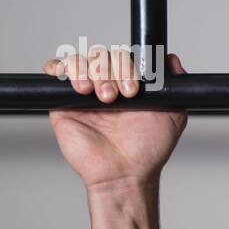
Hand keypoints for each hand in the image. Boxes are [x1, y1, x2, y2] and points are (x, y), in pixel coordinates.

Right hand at [41, 47, 188, 191]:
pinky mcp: (63, 102)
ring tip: (100, 97)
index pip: (123, 57)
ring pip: (80, 60)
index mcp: (128, 84)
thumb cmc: (148, 149)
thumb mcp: (173, 115)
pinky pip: (55, 72)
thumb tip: (171, 59)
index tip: (134, 89)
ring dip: (90, 72)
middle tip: (118, 97)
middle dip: (111, 71)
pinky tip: (76, 84)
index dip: (127, 66)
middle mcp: (106, 85)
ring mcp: (84, 93)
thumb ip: (173, 86)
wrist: (124, 172)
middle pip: (102, 56)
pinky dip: (59, 66)